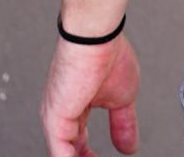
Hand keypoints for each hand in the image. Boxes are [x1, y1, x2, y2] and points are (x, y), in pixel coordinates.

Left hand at [39, 31, 140, 155]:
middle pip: (69, 151)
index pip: (78, 143)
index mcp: (76, 106)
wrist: (97, 37)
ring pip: (64, 153)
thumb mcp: (122, 98)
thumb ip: (123, 124)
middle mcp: (62, 113)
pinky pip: (61, 154)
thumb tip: (129, 145)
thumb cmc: (107, 53)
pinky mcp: (54, 121)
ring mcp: (56, 118)